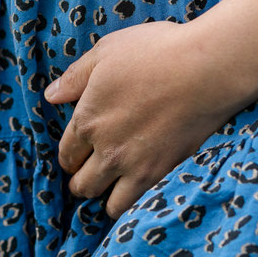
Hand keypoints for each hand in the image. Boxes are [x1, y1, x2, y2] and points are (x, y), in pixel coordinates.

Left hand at [43, 20, 250, 219]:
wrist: (206, 69)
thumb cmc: (157, 52)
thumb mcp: (107, 51)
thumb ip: (75, 77)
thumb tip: (51, 95)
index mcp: (87, 118)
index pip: (66, 153)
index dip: (71, 155)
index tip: (80, 153)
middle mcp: (103, 148)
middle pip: (80, 183)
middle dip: (82, 178)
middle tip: (94, 170)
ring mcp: (130, 165)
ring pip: (101, 199)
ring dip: (102, 195)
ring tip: (112, 185)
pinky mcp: (158, 173)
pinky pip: (130, 205)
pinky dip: (126, 204)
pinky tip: (133, 191)